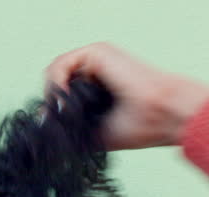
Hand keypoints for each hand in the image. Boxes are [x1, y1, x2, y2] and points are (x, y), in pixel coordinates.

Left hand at [44, 43, 208, 150]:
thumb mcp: (98, 131)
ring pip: (55, 71)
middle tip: (56, 121)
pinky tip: (63, 99)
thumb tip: (43, 121)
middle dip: (50, 102)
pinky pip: (62, 63)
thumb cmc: (143, 126)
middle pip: (56, 81)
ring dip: (51, 94)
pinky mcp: (98, 52)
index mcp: (100, 87)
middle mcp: (98, 70)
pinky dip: (56, 82)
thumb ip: (72, 124)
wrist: (165, 115)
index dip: (54, 109)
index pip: (64, 92)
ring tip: (61, 112)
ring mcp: (97, 60)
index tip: (55, 127)